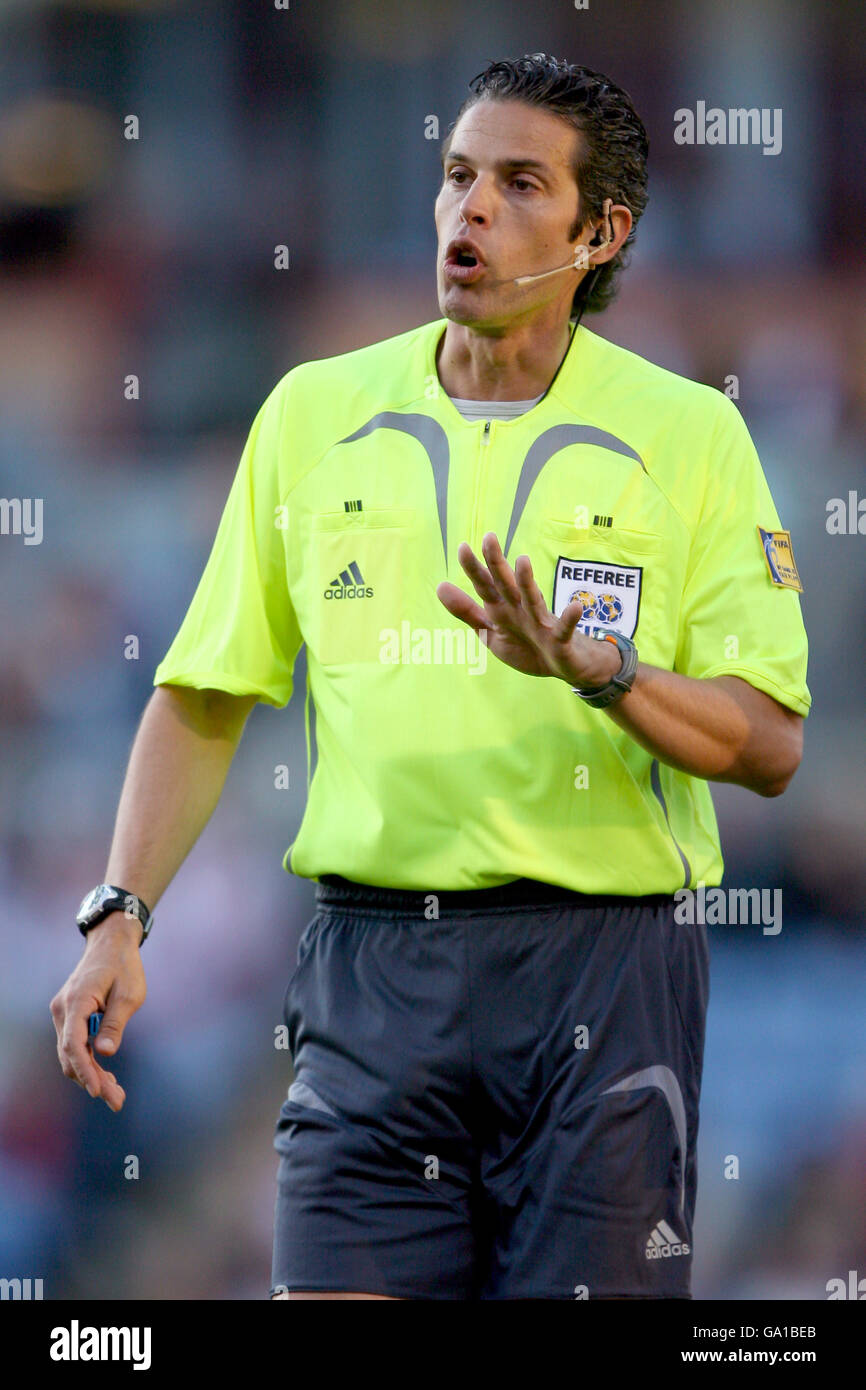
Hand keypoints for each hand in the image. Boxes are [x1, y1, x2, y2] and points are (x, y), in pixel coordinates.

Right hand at [50, 914, 145, 1111]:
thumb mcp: (129, 994)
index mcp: (76, 1001)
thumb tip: (104, 1053)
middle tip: (118, 1101)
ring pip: (71, 1054)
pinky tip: (107, 1077)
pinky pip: (74, 1045)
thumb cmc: (124, 966)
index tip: (98, 1092)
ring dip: (91, 1075)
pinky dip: (88, 1061)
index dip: (85, 1071)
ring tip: (116, 1094)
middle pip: (70, 1055)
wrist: (111, 944)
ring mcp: (63, 1013)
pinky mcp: (69, 1016)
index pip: (74, 1044)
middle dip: (92, 1080)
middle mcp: (62, 1009)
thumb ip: (115, 1024)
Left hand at [436, 532, 622, 686]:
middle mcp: (521, 609)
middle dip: (497, 564)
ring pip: (533, 599)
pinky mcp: (561, 639)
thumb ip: (467, 612)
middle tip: (489, 537)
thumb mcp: (491, 633)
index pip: (485, 585)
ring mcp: (541, 622)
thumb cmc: (526, 646)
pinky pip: (565, 628)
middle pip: (506, 584)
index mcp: (502, 608)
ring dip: (528, 582)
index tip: (462, 547)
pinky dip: (570, 618)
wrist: (563, 666)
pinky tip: (575, 607)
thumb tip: (440, 586)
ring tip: (522, 561)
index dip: (473, 569)